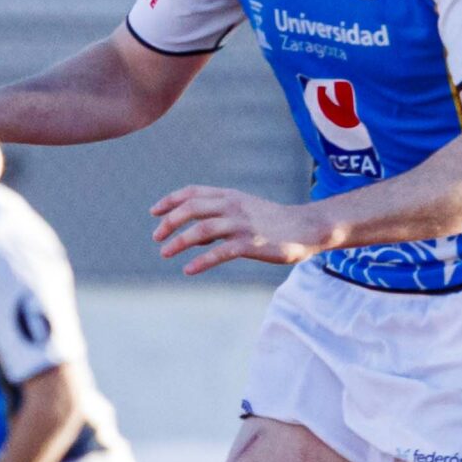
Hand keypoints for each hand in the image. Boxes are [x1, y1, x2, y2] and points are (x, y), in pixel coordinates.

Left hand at [151, 185, 324, 274]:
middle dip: (170, 222)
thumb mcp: (243, 212)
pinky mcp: (252, 244)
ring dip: (179, 242)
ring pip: (202, 229)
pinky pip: (220, 252)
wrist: (308, 227)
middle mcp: (233, 206)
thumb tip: (191, 235)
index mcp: (230, 196)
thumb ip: (217, 219)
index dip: (170, 201)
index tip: (154, 212)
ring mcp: (242, 224)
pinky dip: (201, 261)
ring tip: (165, 253)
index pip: (193, 192)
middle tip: (157, 238)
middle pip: (192, 209)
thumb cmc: (272, 221)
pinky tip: (188, 270)